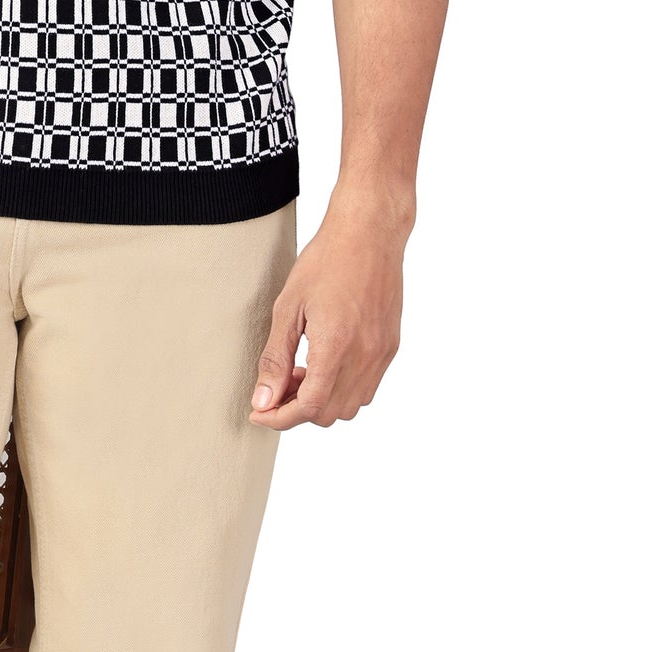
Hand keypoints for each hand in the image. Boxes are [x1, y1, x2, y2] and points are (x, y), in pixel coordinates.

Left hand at [248, 197, 408, 429]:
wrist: (370, 233)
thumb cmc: (326, 261)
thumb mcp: (288, 308)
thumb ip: (275, 359)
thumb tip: (263, 400)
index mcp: (336, 346)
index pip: (309, 408)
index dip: (279, 418)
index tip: (259, 412)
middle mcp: (365, 356)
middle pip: (329, 414)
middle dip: (297, 409)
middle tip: (277, 385)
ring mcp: (382, 353)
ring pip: (351, 406)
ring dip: (321, 400)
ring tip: (300, 370)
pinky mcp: (390, 346)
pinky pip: (367, 387)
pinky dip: (342, 388)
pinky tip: (324, 362)